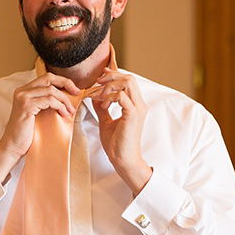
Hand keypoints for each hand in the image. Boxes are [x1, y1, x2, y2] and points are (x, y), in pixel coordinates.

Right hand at [0, 72, 78, 180]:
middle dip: (66, 83)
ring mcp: (23, 97)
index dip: (62, 81)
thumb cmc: (26, 133)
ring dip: (64, 100)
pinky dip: (60, 106)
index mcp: (24, 91)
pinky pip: (49, 100)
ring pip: (51, 90)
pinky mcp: (26, 106)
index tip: (74, 90)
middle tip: (76, 93)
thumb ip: (46, 103)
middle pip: (49, 78)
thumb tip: (67, 97)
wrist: (13, 146)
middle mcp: (22, 91)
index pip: (46, 78)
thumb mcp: (37, 113)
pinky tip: (64, 114)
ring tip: (69, 111)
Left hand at [92, 68, 151, 195]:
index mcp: (135, 105)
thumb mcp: (106, 122)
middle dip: (111, 76)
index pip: (128, 81)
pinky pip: (121, 96)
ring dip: (109, 86)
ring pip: (126, 83)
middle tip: (97, 82)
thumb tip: (94, 97)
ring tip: (99, 96)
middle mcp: (139, 105)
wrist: (123, 160)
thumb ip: (102, 109)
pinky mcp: (133, 114)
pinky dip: (109, 98)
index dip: (114, 75)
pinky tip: (103, 106)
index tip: (101, 76)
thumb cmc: (117, 144)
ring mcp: (138, 109)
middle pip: (129, 78)